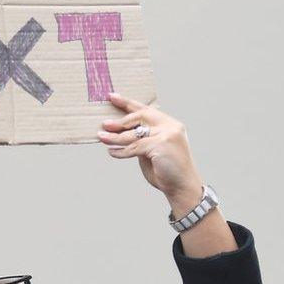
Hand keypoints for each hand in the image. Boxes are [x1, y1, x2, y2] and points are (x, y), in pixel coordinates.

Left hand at [98, 93, 203, 211]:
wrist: (182, 187)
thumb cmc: (166, 169)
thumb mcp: (152, 150)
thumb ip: (141, 139)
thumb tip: (118, 131)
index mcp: (169, 124)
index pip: (146, 109)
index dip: (127, 103)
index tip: (112, 96)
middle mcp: (170, 126)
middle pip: (140, 117)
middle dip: (120, 121)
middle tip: (104, 124)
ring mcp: (167, 135)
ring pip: (134, 134)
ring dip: (115, 137)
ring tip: (102, 137)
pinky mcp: (161, 145)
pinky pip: (135, 147)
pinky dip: (121, 151)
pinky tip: (112, 152)